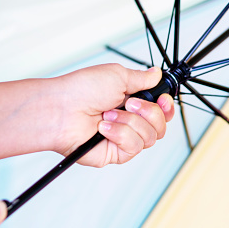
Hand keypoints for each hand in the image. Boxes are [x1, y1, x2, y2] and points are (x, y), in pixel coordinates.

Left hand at [50, 64, 174, 166]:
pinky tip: (103, 128)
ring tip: (108, 115)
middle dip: (149, 113)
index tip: (163, 99)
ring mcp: (122, 137)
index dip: (167, 107)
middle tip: (130, 104)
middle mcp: (128, 120)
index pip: (161, 110)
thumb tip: (156, 74)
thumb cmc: (82, 90)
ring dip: (130, 122)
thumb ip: (141, 78)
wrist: (61, 109)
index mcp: (130, 101)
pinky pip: (134, 147)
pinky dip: (120, 134)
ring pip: (150, 137)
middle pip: (161, 126)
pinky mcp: (115, 153)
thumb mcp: (118, 75)